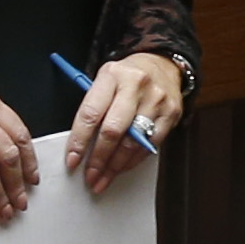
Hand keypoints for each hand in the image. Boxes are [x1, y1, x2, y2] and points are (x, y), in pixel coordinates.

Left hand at [65, 50, 185, 196]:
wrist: (162, 64)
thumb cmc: (126, 77)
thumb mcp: (104, 80)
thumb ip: (94, 108)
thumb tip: (80, 146)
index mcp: (112, 75)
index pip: (91, 113)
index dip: (79, 141)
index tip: (72, 161)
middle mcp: (136, 85)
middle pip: (113, 131)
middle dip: (99, 159)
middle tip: (90, 177)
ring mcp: (157, 100)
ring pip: (133, 142)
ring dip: (115, 166)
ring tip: (103, 179)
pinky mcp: (172, 113)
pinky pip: (150, 145)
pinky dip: (134, 160)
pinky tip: (122, 168)